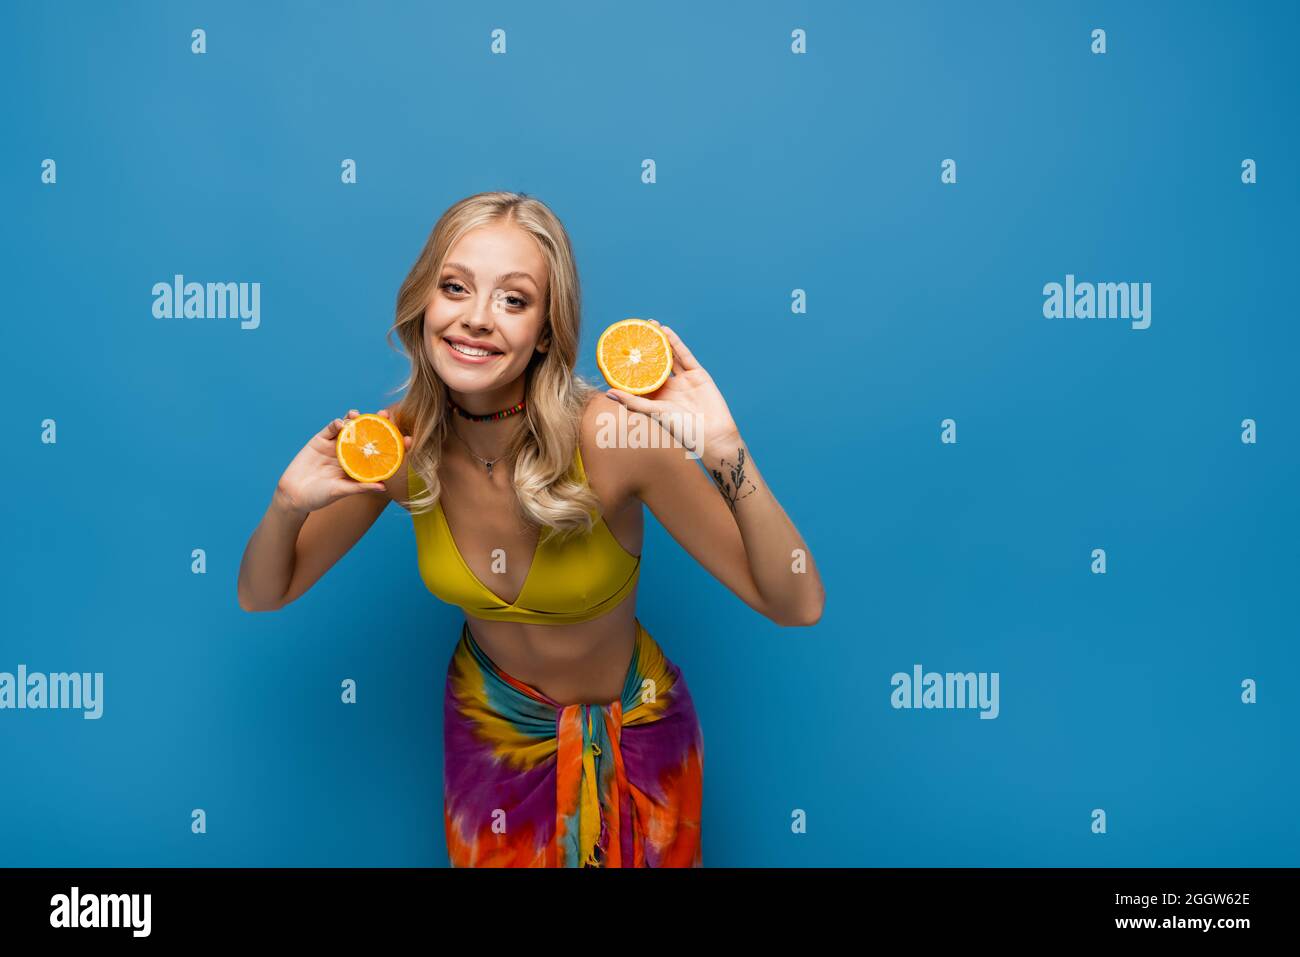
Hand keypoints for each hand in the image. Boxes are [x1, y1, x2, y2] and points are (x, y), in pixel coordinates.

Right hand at [274, 408, 412, 514]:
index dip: (394, 444)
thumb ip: (360, 488)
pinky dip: (337, 423)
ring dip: (356, 419)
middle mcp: (350, 453)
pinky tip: (341, 422)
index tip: (408, 439)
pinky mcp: (320, 440)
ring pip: (350, 427)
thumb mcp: (341, 492)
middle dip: (378, 423)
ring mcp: (336, 445)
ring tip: (360, 416)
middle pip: (368, 434)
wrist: (293, 495)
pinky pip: (331, 428)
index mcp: (360, 465)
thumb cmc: (319, 497)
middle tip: (386, 414)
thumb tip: (383, 487)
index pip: (381, 452)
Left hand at [605, 321, 739, 457]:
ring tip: (649, 325)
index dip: (630, 365)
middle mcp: (669, 388)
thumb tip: (608, 393)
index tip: (618, 350)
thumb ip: (633, 402)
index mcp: (656, 399)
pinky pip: (684, 356)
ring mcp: (684, 380)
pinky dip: (675, 343)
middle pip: (654, 364)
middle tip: (633, 332)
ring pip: (669, 357)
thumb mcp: (654, 413)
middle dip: (645, 349)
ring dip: (660, 341)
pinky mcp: (697, 374)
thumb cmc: (682, 429)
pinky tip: (665, 331)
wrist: (713, 434)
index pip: (639, 378)